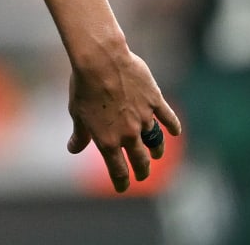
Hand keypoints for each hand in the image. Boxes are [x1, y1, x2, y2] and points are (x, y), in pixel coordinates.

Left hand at [64, 47, 180, 192]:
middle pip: (139, 159)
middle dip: (142, 171)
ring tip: (156, 154)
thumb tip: (73, 149)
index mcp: (108, 141)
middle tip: (142, 175)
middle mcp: (128, 134)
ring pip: (155, 141)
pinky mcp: (154, 101)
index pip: (118, 169)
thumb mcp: (77, 114)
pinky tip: (175, 131)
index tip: (122, 187)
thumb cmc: (83, 87)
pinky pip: (168, 117)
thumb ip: (80, 135)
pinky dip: (173, 126)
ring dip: (157, 150)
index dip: (121, 181)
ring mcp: (144, 118)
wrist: (100, 61)